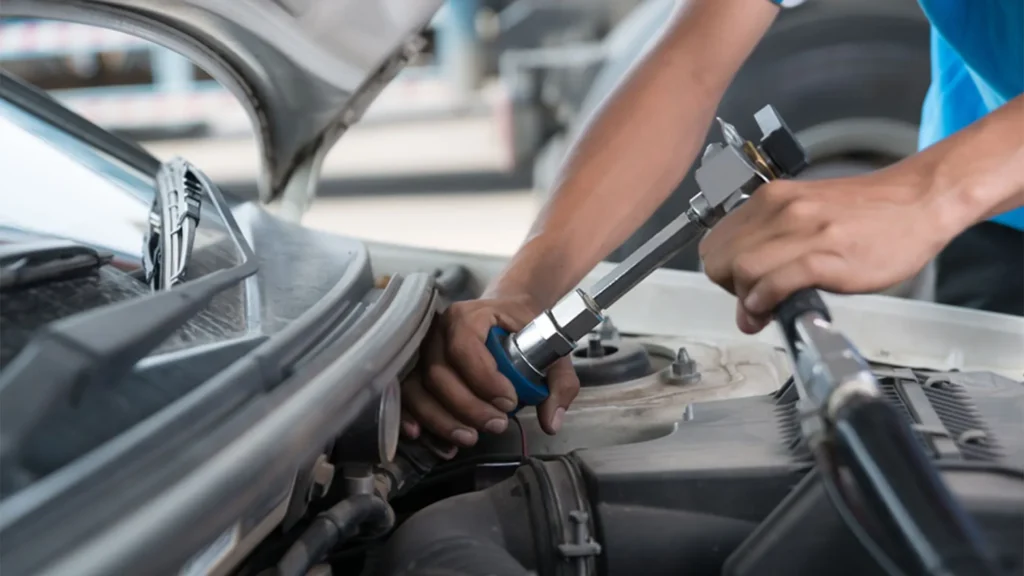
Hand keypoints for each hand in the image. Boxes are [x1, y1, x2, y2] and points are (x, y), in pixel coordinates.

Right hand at [401, 295, 579, 448]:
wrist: (505, 313)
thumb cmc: (522, 328)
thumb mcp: (551, 348)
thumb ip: (560, 383)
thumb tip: (551, 421)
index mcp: (469, 316)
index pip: (465, 348)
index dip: (483, 380)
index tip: (510, 401)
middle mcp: (437, 331)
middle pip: (439, 375)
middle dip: (468, 408)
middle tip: (498, 425)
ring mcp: (421, 351)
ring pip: (418, 390)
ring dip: (443, 421)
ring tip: (471, 438)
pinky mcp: (415, 371)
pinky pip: (408, 398)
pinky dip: (417, 422)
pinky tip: (437, 442)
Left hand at [699, 172, 949, 333]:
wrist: (919, 200)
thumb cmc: (867, 213)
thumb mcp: (808, 219)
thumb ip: (772, 250)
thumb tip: (746, 297)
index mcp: (771, 199)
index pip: (713, 243)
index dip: (722, 272)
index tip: (740, 286)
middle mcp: (781, 210)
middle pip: (721, 259)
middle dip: (728, 289)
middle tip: (752, 302)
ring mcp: (804, 231)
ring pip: (742, 269)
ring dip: (745, 300)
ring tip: (763, 310)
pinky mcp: (828, 255)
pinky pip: (777, 281)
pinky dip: (766, 301)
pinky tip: (775, 308)